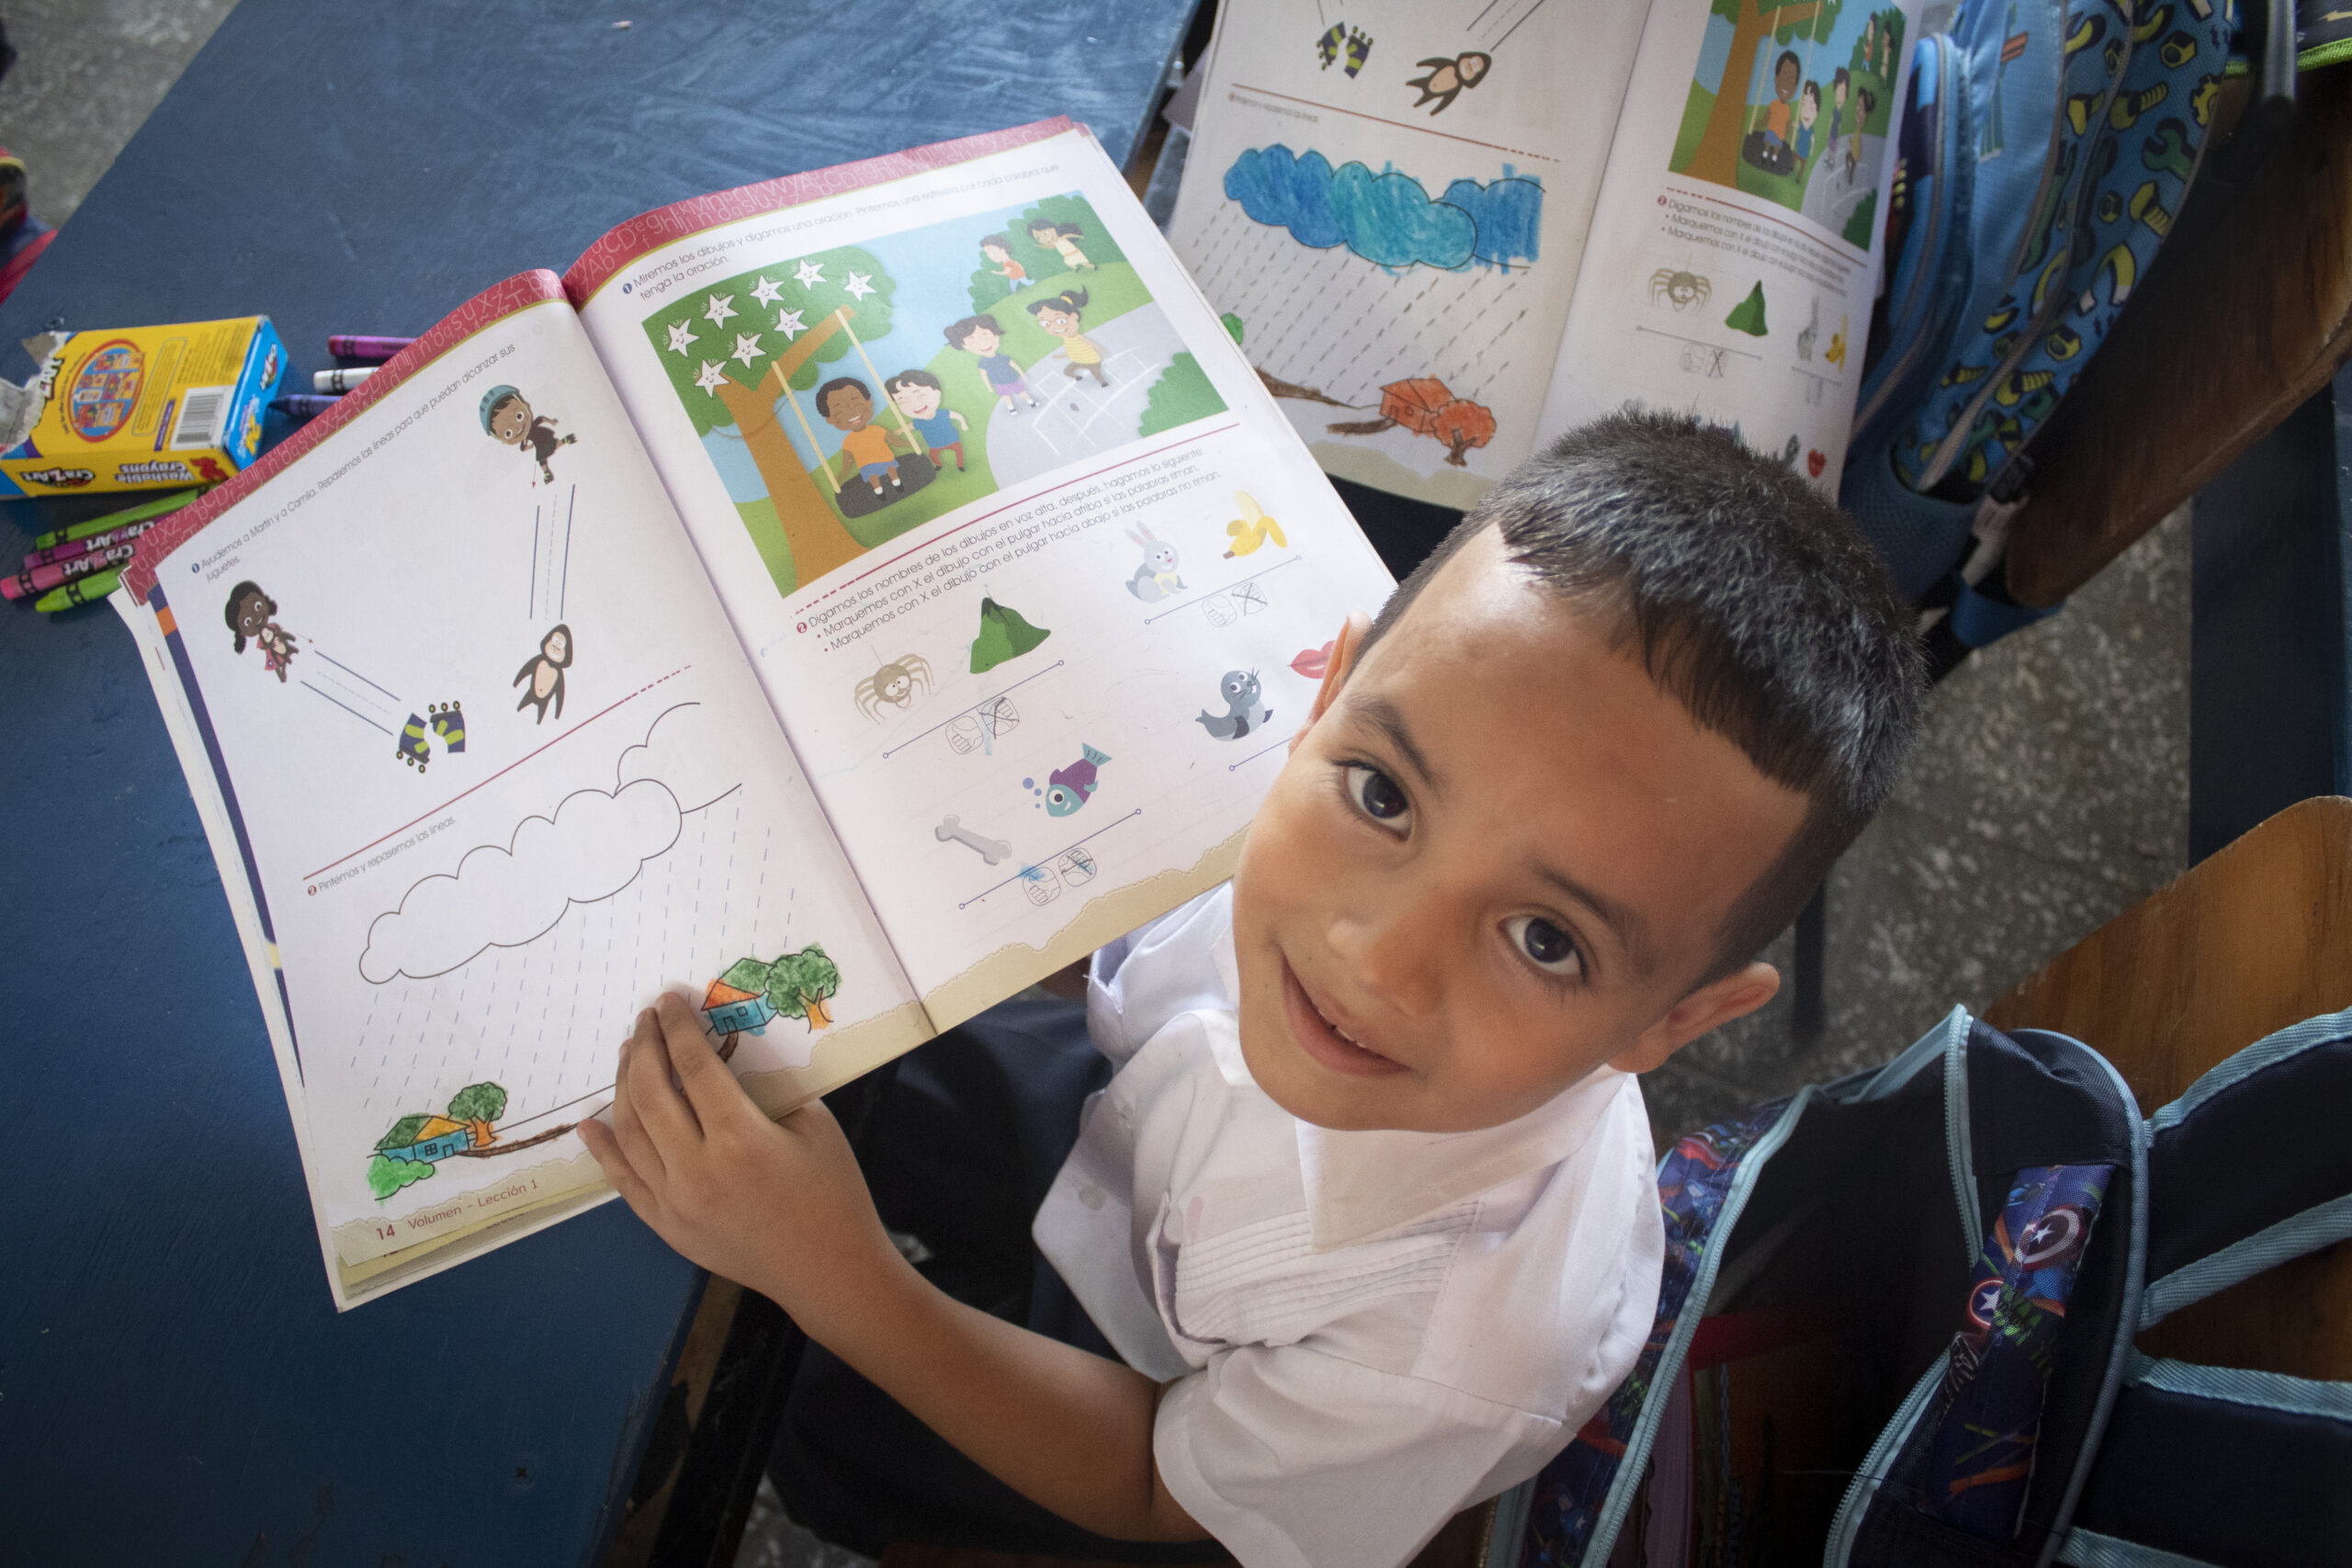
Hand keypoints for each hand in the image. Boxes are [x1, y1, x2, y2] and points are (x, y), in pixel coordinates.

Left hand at [578, 995, 904, 1328]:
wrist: (828, 1271)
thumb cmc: (833, 1192)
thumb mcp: (815, 1126)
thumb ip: (768, 1089)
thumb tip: (727, 1055)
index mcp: (742, 1139)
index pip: (694, 1067)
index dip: (679, 1029)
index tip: (669, 1002)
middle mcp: (697, 1169)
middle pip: (652, 1093)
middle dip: (645, 1047)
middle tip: (646, 1019)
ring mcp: (675, 1202)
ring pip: (630, 1132)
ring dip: (623, 1085)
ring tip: (628, 1054)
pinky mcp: (666, 1227)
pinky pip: (623, 1181)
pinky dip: (604, 1149)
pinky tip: (591, 1122)